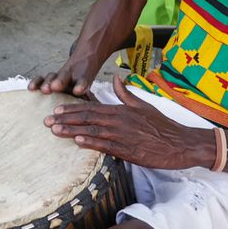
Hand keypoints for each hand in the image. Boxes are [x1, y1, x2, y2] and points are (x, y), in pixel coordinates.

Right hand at [30, 55, 101, 99]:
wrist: (81, 62)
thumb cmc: (85, 84)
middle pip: (65, 77)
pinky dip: (36, 82)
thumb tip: (104, 110)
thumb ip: (95, 98)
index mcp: (83, 80)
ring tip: (44, 89)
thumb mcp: (94, 89)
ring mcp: (59, 77)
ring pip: (54, 76)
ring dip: (48, 82)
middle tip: (55, 87)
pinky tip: (31, 88)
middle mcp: (70, 76)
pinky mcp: (49, 80)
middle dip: (60, 82)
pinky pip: (42, 79)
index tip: (79, 90)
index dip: (81, 84)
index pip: (83, 81)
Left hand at [42, 76, 203, 168]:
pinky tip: (78, 141)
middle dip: (65, 119)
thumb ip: (126, 93)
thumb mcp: (143, 105)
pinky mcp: (129, 150)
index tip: (55, 110)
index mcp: (121, 110)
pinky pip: (107, 145)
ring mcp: (124, 135)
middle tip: (46, 121)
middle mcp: (120, 120)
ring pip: (93, 131)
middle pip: (87, 118)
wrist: (181, 143)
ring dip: (72, 130)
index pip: (91, 107)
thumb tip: (118, 78)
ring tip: (54, 130)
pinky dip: (91, 143)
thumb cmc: (161, 126)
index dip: (72, 108)